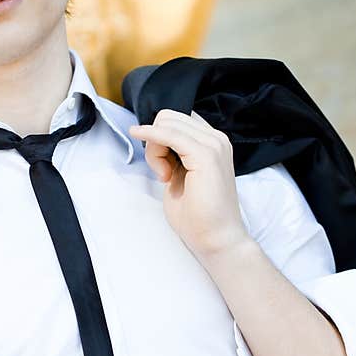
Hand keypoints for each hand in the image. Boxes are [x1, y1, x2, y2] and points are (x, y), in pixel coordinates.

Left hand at [128, 109, 250, 262]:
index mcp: (212, 142)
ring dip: (154, 148)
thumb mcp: (179, 174)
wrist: (215, 238)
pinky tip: (138, 137)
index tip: (163, 168)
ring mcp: (214, 145)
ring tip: (165, 175)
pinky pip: (168, 134)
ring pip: (166, 124)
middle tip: (162, 172)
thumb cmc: (197, 214)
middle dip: (154, 141)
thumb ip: (171, 154)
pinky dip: (150, 136)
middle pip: (169, 118)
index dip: (159, 138)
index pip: (176, 120)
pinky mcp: (206, 155)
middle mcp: (216, 139)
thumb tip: (154, 138)